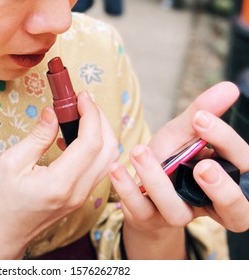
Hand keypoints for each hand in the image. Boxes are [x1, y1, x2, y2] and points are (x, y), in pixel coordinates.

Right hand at [0, 92, 118, 258]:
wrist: (7, 231)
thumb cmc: (4, 199)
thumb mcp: (12, 163)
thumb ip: (38, 137)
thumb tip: (53, 112)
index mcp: (60, 183)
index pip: (91, 143)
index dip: (90, 115)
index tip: (81, 97)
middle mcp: (79, 191)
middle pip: (108, 148)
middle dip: (100, 119)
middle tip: (83, 103)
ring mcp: (84, 195)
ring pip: (109, 157)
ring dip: (102, 132)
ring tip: (82, 116)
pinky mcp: (83, 195)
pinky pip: (101, 166)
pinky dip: (97, 146)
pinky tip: (77, 137)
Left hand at [109, 82, 248, 258]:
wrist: (142, 189)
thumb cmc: (171, 160)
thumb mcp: (184, 134)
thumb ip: (204, 113)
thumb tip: (230, 87)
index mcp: (227, 180)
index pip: (243, 167)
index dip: (227, 145)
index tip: (202, 120)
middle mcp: (209, 204)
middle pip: (234, 207)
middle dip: (221, 187)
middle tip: (202, 165)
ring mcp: (178, 214)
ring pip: (177, 210)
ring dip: (158, 181)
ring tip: (140, 152)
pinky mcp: (149, 219)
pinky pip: (140, 210)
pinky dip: (127, 189)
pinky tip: (116, 168)